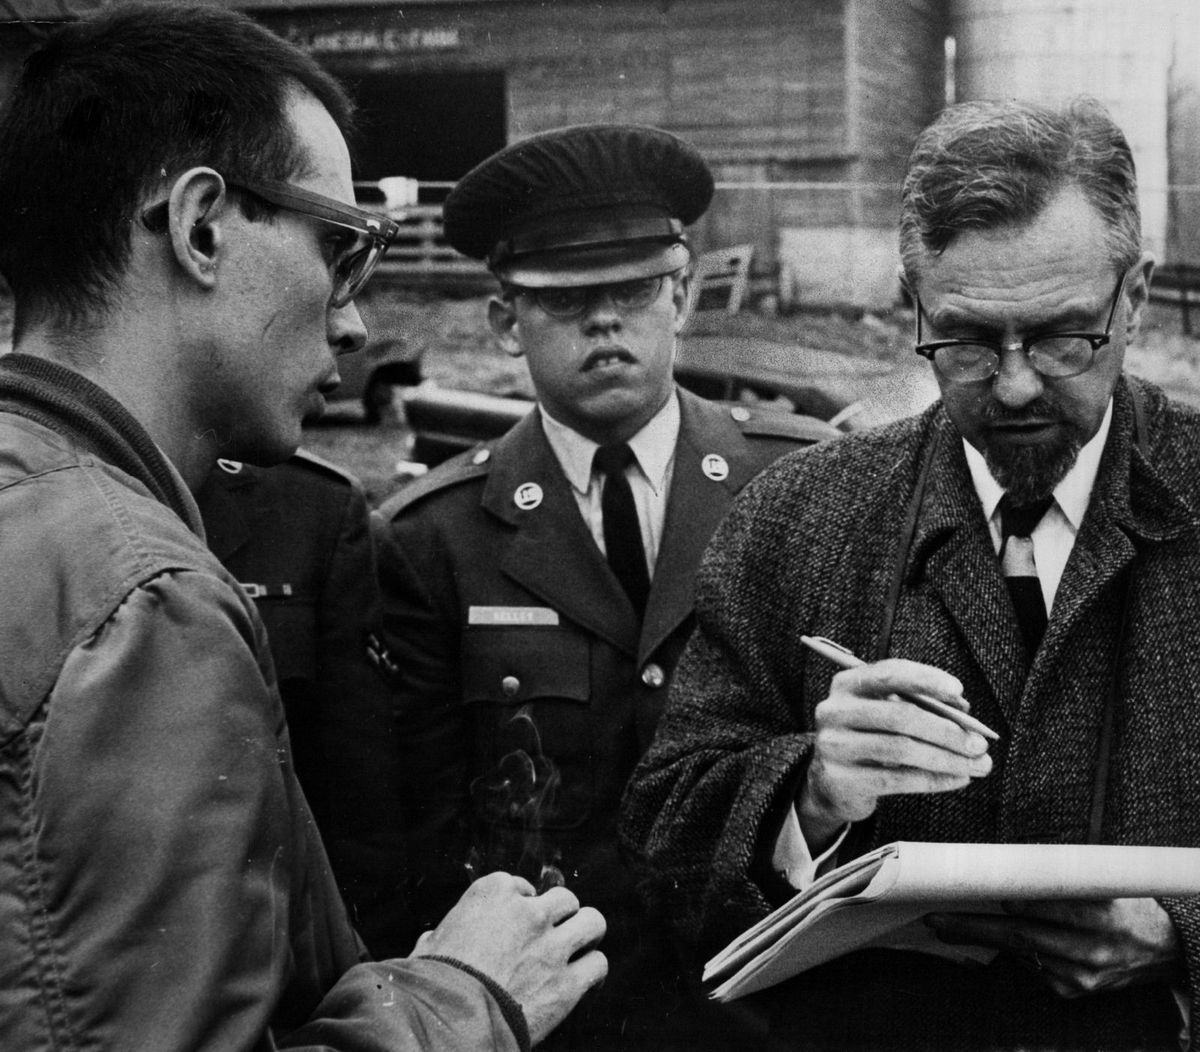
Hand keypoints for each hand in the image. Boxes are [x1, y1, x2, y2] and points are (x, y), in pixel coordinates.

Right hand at [412, 871, 607, 1044]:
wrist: (450, 1021)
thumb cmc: (431, 984)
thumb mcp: (427, 947)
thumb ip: (439, 936)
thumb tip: (432, 941)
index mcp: (492, 894)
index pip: (519, 885)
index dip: (519, 904)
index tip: (515, 921)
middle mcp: (527, 912)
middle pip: (563, 898)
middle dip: (560, 916)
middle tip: (554, 934)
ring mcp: (551, 946)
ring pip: (592, 921)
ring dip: (586, 934)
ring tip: (580, 947)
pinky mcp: (568, 983)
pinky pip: (598, 964)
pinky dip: (594, 972)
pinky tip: (587, 982)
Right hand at [798, 659, 991, 848]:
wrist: (833, 781)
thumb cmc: (872, 737)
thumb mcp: (886, 714)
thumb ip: (918, 706)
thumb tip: (963, 709)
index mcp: (847, 685)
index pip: (889, 673)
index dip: (925, 679)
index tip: (959, 691)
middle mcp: (834, 711)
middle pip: (899, 715)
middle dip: (946, 730)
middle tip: (980, 743)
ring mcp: (834, 746)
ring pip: (901, 748)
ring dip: (947, 758)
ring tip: (978, 764)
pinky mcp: (841, 780)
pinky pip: (897, 780)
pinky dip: (934, 779)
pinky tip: (957, 779)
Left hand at [926, 897, 1182, 997]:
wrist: (1161, 949)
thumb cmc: (1123, 904)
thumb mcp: (1101, 886)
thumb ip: (1060, 880)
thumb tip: (1007, 867)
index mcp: (1101, 918)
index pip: (1048, 911)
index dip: (1014, 903)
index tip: (980, 895)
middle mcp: (1091, 951)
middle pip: (1022, 938)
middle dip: (974, 928)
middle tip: (938, 919)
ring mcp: (1080, 976)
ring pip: (1021, 954)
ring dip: (981, 940)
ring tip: (948, 927)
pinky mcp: (1072, 991)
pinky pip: (1031, 967)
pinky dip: (1011, 951)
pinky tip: (992, 940)